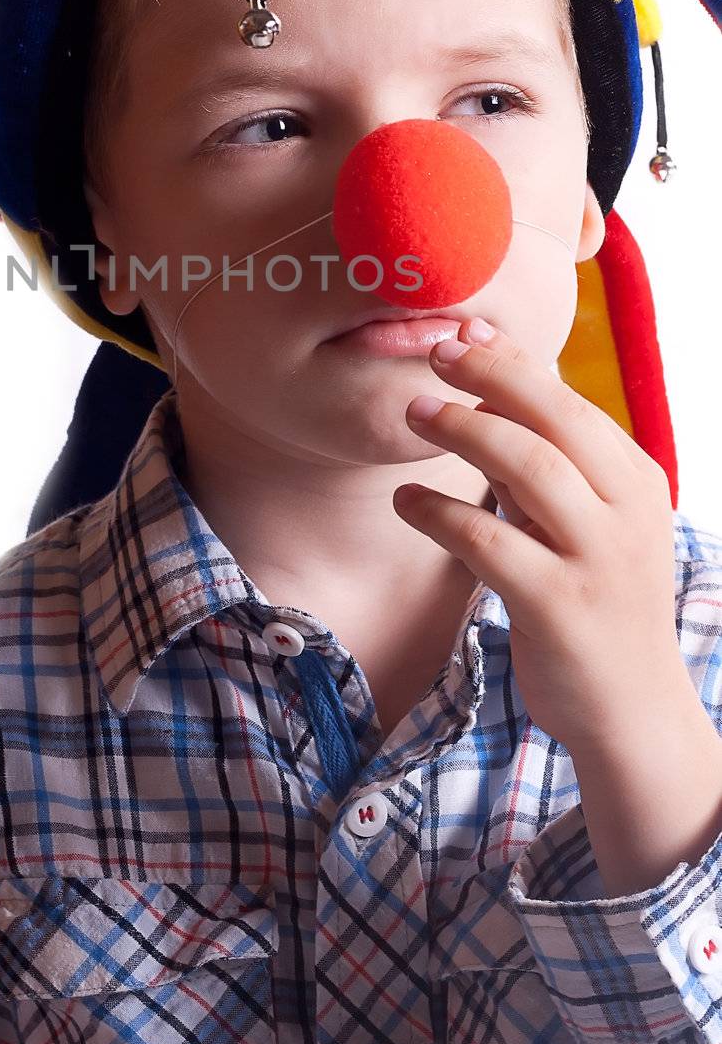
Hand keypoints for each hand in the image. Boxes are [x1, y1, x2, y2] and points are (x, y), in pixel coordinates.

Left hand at [393, 318, 687, 755]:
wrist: (633, 710)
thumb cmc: (596, 601)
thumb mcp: (588, 523)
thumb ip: (549, 461)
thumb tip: (486, 378)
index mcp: (637, 481)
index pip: (572, 403)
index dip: (514, 363)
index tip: (461, 333)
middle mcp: (628, 513)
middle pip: (557, 421)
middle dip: (491, 378)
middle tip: (433, 355)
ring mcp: (599, 562)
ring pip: (529, 470)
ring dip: (464, 431)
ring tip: (412, 413)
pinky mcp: (561, 609)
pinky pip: (489, 544)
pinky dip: (439, 513)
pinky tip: (406, 501)